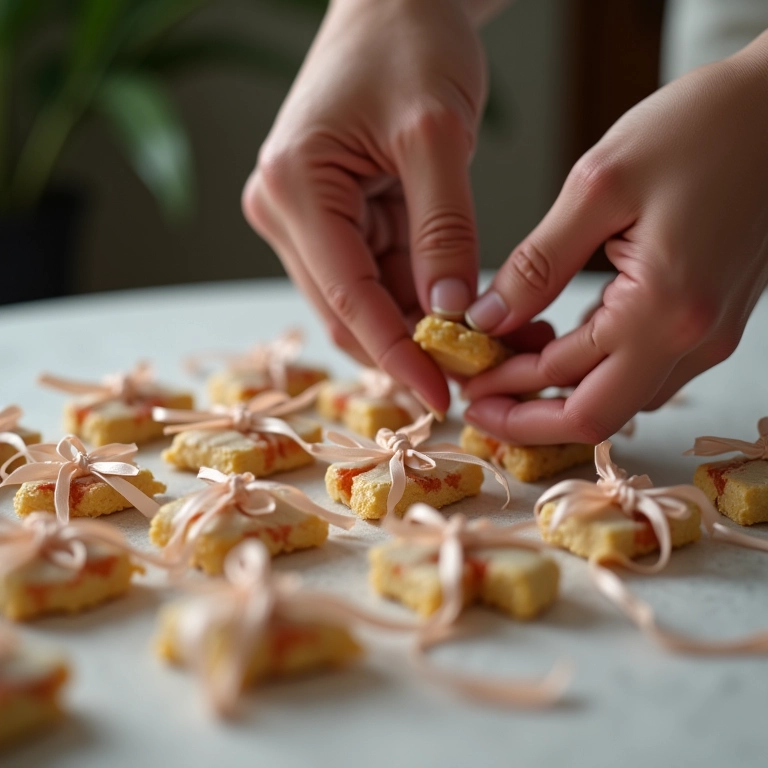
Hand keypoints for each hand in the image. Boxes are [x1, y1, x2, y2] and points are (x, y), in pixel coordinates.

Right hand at [242, 0, 488, 412]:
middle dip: (412, 348)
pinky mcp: (334, 217)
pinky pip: (378, 274)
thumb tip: (451, 314)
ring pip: (366, 300)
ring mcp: (306, 218)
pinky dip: (421, 298)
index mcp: (294, 189)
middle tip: (481, 373)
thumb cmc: (409, 43)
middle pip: (349, 310)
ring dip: (421, 328)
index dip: (397, 356)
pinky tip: (466, 310)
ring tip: (492, 340)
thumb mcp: (437, 135)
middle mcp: (285, 212)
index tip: (442, 398)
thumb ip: (444, 229)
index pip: (348, 298)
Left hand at [462, 32, 767, 443]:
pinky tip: (554, 341)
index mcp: (663, 310)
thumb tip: (486, 319)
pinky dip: (591, 368)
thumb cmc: (700, 128)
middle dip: (530, 416)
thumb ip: (536, 264)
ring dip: (559, 392)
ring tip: (505, 364)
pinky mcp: (709, 321)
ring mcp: (707, 336)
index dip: (509, 399)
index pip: (570, 391)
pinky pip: (642, 369)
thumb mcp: (599, 186)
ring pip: (621, 399)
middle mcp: (692, 339)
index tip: (465, 388)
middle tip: (477, 395)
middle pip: (598, 416)